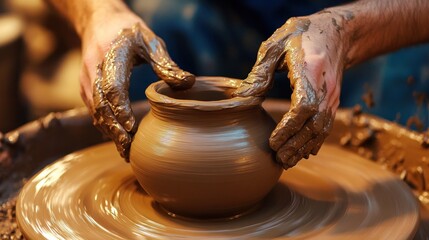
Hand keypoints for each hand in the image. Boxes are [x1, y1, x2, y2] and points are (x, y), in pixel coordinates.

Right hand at [80, 11, 194, 160]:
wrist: (99, 22)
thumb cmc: (129, 31)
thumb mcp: (150, 40)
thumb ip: (166, 63)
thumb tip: (189, 83)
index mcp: (112, 56)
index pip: (112, 86)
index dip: (120, 108)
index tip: (131, 127)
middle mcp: (94, 70)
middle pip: (100, 105)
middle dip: (114, 129)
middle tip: (129, 148)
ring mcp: (87, 80)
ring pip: (95, 111)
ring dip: (109, 132)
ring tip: (125, 151)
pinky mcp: (87, 88)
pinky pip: (93, 110)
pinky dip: (105, 126)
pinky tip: (118, 139)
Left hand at [234, 11, 352, 168]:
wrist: (336, 32)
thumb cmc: (302, 35)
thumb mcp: (276, 45)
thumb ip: (260, 72)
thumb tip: (241, 98)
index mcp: (310, 70)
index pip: (304, 106)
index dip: (289, 128)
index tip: (273, 142)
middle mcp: (326, 87)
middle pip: (314, 124)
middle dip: (296, 145)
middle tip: (278, 160)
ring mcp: (332, 95)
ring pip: (322, 129)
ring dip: (304, 147)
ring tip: (287, 161)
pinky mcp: (333, 100)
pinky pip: (326, 125)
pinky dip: (315, 141)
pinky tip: (303, 152)